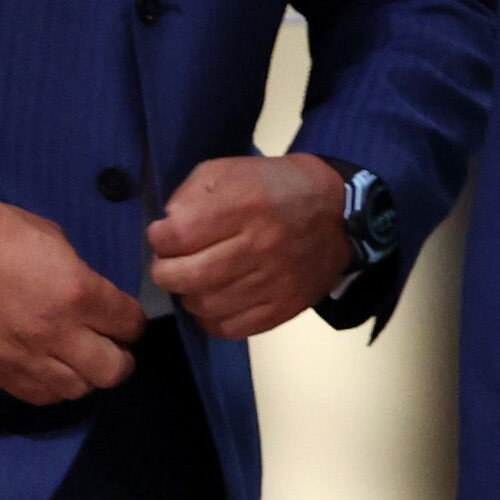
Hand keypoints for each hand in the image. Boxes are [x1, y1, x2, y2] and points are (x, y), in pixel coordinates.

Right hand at [0, 195, 143, 405]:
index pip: (130, 324)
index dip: (131, 321)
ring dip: (86, 375)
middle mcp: (57, 333)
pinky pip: (40, 396)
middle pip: (114, 370)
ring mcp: (25, 357)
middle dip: (120, 357)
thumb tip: (94, 298)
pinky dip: (53, 386)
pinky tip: (50, 368)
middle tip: (109, 344)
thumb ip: (81, 276)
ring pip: (79, 389)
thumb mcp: (52, 239)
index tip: (123, 317)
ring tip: (78, 358)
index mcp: (78, 293)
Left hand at [149, 152, 354, 338]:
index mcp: (246, 205)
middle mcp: (261, 245)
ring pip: (204, 305)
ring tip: (196, 280)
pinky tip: (214, 300)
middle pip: (185, 276)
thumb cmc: (278, 188)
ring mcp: (275, 281)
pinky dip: (212, 318)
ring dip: (189, 294)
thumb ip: (191, 194)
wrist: (340, 213)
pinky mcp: (285, 306)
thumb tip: (167, 229)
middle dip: (165, 271)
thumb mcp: (230, 170)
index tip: (164, 235)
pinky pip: (231, 328)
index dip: (159, 238)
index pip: (178, 235)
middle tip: (171, 263)